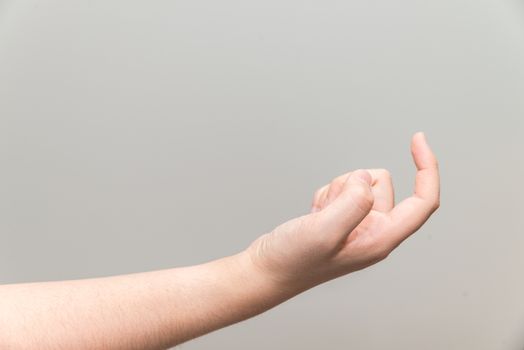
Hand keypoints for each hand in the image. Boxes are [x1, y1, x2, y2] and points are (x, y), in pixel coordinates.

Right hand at [246, 132, 439, 291]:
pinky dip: (325, 195)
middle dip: (354, 183)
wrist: (266, 271)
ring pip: (359, 183)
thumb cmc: (293, 261)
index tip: (418, 139)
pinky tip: (314, 215)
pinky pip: (341, 189)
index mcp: (381, 240)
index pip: (422, 202)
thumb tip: (365, 179)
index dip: (426, 168)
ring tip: (319, 213)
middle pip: (382, 183)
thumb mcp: (323, 232)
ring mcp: (357, 226)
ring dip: (337, 189)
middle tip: (330, 207)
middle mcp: (374, 232)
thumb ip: (352, 204)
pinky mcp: (341, 220)